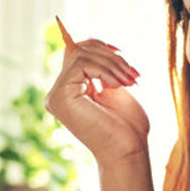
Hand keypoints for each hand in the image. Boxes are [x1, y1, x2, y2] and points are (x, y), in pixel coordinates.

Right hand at [45, 37, 149, 165]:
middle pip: (78, 51)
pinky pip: (80, 64)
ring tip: (130, 81)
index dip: (98, 46)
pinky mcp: (59, 97)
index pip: (75, 53)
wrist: (129, 151)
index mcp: (70, 90)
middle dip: (110, 56)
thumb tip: (89, 39)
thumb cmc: (127, 126)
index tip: (122, 54)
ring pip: (81, 55)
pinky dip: (105, 70)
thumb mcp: (115, 87)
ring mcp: (56, 96)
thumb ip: (101, 67)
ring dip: (112, 64)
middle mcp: (58, 93)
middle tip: (133, 74)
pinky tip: (117, 86)